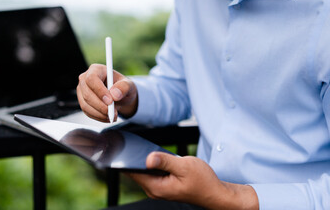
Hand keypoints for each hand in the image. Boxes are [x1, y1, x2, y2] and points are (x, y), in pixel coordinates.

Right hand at [77, 64, 137, 121]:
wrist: (119, 95)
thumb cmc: (123, 87)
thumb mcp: (129, 85)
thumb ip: (124, 87)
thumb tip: (115, 95)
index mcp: (96, 70)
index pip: (92, 79)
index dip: (99, 91)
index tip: (110, 101)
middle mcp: (85, 79)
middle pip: (87, 93)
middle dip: (100, 106)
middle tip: (113, 113)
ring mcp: (82, 91)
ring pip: (85, 105)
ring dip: (100, 113)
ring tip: (113, 116)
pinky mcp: (83, 102)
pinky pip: (87, 112)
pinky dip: (98, 117)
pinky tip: (108, 117)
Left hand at [128, 152, 258, 209]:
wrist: (215, 192)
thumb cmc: (203, 181)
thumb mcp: (185, 166)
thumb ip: (165, 161)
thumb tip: (148, 158)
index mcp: (157, 187)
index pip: (133, 172)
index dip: (124, 159)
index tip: (118, 146)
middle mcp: (155, 190)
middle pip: (136, 171)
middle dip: (132, 157)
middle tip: (126, 141)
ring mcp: (159, 188)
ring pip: (144, 171)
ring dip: (142, 160)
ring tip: (138, 146)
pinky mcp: (164, 185)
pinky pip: (151, 173)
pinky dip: (150, 163)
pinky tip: (152, 154)